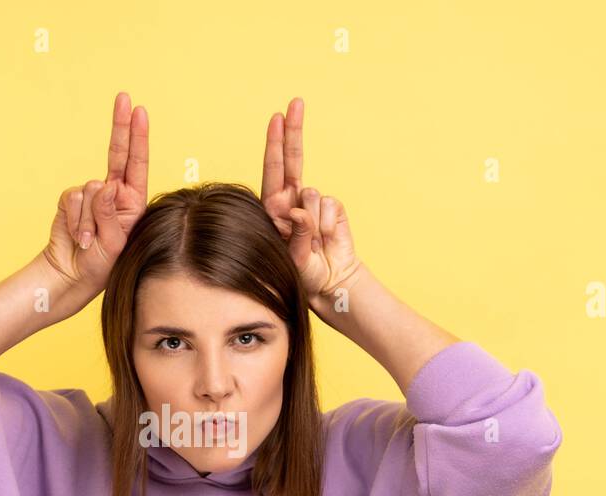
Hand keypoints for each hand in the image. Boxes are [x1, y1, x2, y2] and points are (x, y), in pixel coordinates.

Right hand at [41, 91, 148, 295]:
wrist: (72, 275)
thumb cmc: (102, 264)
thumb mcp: (114, 242)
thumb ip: (110, 212)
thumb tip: (106, 184)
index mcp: (133, 201)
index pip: (137, 163)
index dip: (138, 137)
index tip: (139, 111)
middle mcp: (114, 193)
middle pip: (116, 154)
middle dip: (120, 126)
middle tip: (123, 97)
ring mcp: (92, 195)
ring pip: (90, 190)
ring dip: (88, 220)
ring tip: (89, 241)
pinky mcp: (71, 200)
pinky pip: (72, 198)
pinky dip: (74, 220)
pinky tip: (77, 237)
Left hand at [261, 97, 365, 308]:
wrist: (329, 282)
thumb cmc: (301, 271)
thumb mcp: (290, 255)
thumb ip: (294, 232)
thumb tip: (298, 210)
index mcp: (274, 207)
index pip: (272, 170)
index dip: (275, 143)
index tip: (276, 118)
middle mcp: (291, 200)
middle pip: (293, 160)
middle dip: (293, 132)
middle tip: (296, 103)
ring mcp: (312, 203)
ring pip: (311, 194)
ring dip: (311, 220)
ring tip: (311, 243)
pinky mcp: (333, 208)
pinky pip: (328, 206)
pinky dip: (327, 224)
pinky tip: (326, 239)